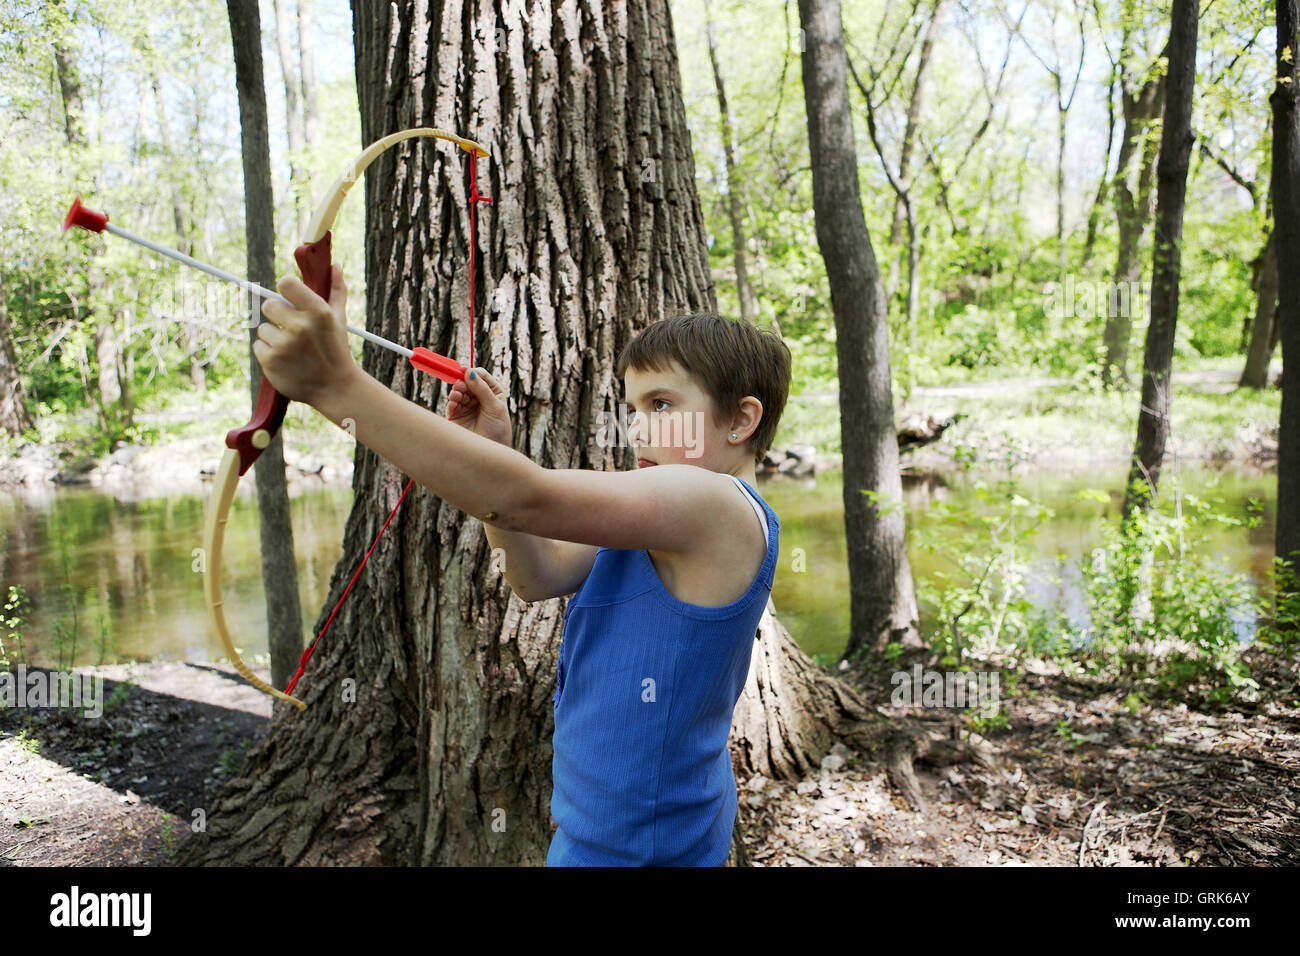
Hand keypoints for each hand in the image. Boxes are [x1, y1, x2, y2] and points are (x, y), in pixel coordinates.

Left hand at [254, 264, 355, 406]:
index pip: (286, 283)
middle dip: (277, 316)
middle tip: (291, 328)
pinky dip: (268, 353)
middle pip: (268, 305)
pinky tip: (286, 360)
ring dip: (274, 337)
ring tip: (293, 350)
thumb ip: (335, 291)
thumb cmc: (336, 350)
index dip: (286, 290)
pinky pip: (258, 346)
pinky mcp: (271, 361)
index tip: (290, 299)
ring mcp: (284, 345)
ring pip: (263, 329)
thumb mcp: (340, 320)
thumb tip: (335, 266)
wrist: (336, 388)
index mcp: (318, 311)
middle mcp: (300, 326)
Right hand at [446, 366, 511, 445]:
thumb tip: (470, 372)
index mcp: (493, 391)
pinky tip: (454, 401)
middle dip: (463, 381)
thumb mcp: (494, 407)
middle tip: (461, 385)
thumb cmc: (498, 429)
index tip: (465, 371)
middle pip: (467, 381)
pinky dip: (452, 400)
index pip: (480, 375)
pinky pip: (452, 402)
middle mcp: (479, 396)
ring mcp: (468, 405)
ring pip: (459, 390)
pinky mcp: (457, 414)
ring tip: (458, 395)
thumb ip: (482, 389)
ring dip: (457, 390)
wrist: (489, 451)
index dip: (472, 372)